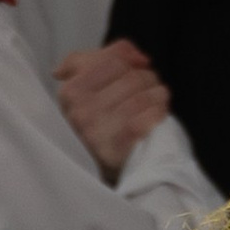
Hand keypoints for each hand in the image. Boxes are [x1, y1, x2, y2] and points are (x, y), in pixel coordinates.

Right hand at [56, 39, 171, 179]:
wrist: (92, 173)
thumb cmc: (93, 124)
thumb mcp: (84, 90)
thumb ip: (99, 60)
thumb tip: (138, 56)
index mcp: (70, 93)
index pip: (113, 59)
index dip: (132, 60)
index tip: (139, 67)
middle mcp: (81, 111)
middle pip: (133, 76)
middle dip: (147, 80)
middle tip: (147, 92)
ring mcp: (98, 130)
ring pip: (146, 94)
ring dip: (157, 96)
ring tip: (153, 105)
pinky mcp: (119, 146)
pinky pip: (151, 114)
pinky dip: (159, 112)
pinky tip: (156, 118)